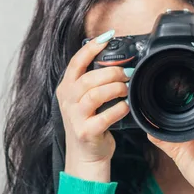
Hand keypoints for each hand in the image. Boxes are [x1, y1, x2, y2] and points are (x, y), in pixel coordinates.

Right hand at [55, 29, 130, 181]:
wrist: (85, 156)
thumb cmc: (89, 123)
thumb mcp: (84, 99)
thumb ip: (93, 81)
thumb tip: (116, 61)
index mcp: (66, 88)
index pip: (76, 62)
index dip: (92, 48)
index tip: (108, 37)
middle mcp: (67, 100)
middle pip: (89, 78)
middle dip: (112, 72)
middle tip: (127, 74)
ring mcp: (75, 117)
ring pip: (95, 94)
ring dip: (116, 89)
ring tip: (126, 89)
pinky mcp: (86, 132)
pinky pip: (105, 116)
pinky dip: (119, 109)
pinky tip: (125, 107)